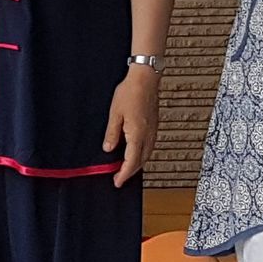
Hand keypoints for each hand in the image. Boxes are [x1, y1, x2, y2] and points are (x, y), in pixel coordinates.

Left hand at [104, 66, 159, 185]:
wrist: (145, 79)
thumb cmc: (129, 93)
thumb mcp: (115, 114)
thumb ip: (112, 133)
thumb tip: (108, 149)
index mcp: (138, 134)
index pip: (131, 161)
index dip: (124, 173)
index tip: (117, 182)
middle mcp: (148, 135)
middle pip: (141, 161)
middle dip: (130, 172)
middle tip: (119, 178)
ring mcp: (153, 131)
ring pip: (147, 154)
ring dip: (137, 164)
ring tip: (125, 168)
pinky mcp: (154, 126)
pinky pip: (149, 146)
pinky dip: (142, 154)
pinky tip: (135, 153)